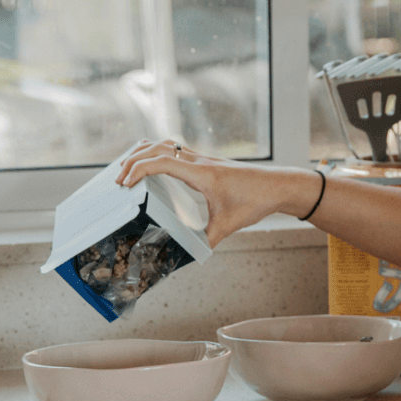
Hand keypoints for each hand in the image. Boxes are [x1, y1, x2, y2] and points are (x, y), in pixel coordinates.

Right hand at [116, 140, 317, 247]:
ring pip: (166, 143)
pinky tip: (152, 169)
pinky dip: (158, 154)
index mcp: (203, 174)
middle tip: (119, 181)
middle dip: (133, 160)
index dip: (138, 170)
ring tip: (128, 171)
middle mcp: (200, 161)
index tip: (123, 184)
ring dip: (144, 152)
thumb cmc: (257, 201)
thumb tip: (185, 256)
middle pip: (158, 147)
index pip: (162, 161)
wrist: (281, 185)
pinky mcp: (207, 162)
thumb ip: (205, 240)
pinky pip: (176, 150)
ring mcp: (203, 159)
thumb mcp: (229, 225)